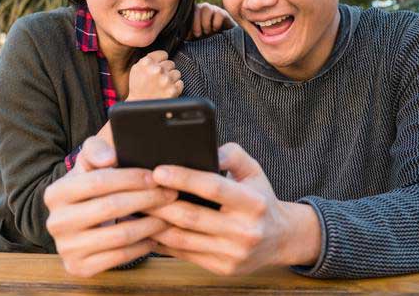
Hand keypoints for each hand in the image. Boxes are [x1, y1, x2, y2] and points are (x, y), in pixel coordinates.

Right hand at [44, 137, 177, 276]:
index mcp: (55, 193)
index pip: (98, 182)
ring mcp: (66, 248)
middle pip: (111, 207)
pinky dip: (142, 246)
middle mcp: (56, 222)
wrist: (76, 224)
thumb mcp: (89, 164)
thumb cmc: (90, 188)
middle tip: (170, 195)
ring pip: (120, 235)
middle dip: (147, 199)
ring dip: (150, 224)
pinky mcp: (79, 268)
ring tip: (168, 215)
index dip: (130, 178)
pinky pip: (120, 257)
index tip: (155, 177)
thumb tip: (109, 158)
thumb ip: (96, 150)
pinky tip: (154, 235)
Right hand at [127, 50, 182, 100]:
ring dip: (171, 78)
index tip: (158, 66)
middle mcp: (157, 70)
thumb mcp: (136, 69)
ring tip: (163, 85)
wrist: (140, 105)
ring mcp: (166, 80)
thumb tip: (161, 55)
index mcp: (147, 63)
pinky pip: (180, 83)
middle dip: (166, 70)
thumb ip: (148, 59)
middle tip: (159, 78)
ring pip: (177, 73)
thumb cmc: (138, 88)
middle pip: (171, 63)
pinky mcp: (173, 90)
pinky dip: (175, 87)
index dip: (161, 60)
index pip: (163, 54)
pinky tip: (166, 90)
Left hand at [146, 143, 320, 275]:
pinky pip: (184, 254)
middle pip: (190, 216)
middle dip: (158, 202)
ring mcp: (233, 254)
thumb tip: (205, 150)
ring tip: (136, 209)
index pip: (212, 188)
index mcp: (253, 203)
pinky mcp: (222, 268)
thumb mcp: (253, 170)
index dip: (183, 178)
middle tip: (136, 190)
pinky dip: (162, 242)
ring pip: (182, 239)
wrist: (281, 238)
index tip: (158, 171)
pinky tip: (148, 229)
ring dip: (154, 224)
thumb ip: (230, 154)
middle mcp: (244, 231)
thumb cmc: (260, 197)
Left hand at [188, 2, 235, 39]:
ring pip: (206, 8)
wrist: (222, 40)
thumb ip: (188, 35)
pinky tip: (215, 30)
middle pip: (197, 8)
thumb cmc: (205, 39)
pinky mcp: (223, 13)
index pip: (188, 12)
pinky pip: (219, 14)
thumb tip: (180, 37)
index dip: (188, 23)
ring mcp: (213, 9)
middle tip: (198, 35)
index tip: (188, 36)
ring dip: (205, 22)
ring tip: (207, 32)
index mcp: (194, 13)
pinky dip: (216, 23)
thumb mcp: (195, 38)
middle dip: (196, 22)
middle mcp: (203, 9)